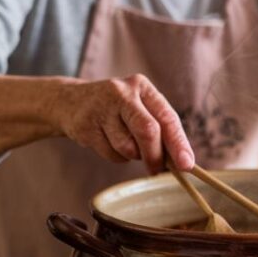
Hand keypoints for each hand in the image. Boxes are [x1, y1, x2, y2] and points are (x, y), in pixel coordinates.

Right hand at [56, 74, 194, 173]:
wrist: (70, 102)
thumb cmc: (117, 110)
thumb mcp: (139, 108)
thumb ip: (160, 128)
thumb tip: (181, 161)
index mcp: (142, 87)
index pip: (167, 117)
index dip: (179, 143)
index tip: (187, 164)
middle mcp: (122, 93)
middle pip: (148, 130)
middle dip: (155, 155)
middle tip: (157, 169)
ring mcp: (101, 108)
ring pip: (128, 147)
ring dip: (131, 155)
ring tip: (123, 142)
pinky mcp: (85, 125)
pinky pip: (110, 154)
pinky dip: (115, 156)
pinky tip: (107, 141)